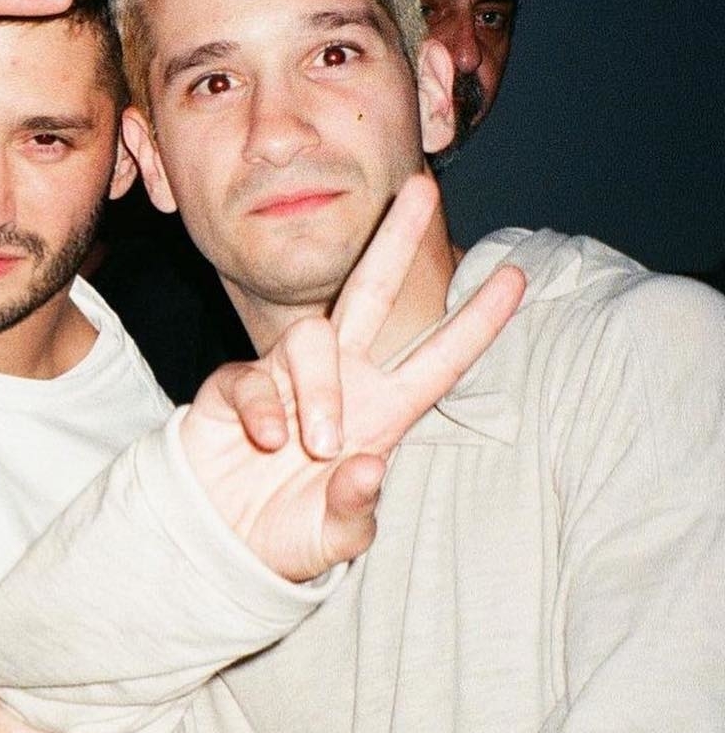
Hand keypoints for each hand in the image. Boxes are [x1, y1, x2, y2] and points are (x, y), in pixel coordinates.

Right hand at [180, 174, 525, 580]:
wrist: (214, 545)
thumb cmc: (284, 537)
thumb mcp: (328, 541)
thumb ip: (352, 514)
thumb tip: (367, 468)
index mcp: (381, 416)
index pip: (438, 361)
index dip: (477, 321)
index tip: (517, 277)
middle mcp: (340, 386)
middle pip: (372, 295)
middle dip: (396, 241)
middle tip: (422, 188)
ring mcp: (285, 381)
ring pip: (314, 340)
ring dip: (318, 390)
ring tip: (309, 445)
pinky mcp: (235, 388)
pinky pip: (252, 377)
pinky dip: (262, 408)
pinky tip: (265, 441)